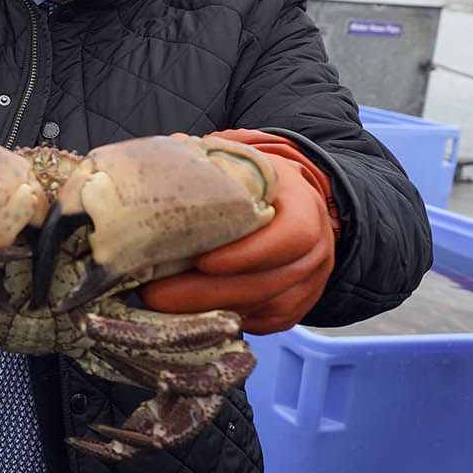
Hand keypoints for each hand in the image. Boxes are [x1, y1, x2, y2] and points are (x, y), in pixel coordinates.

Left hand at [141, 129, 339, 333]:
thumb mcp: (242, 162)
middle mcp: (316, 250)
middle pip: (269, 282)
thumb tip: (168, 149)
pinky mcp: (295, 308)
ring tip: (160, 307)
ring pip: (264, 308)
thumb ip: (210, 161)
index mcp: (305, 206)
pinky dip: (225, 321)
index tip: (201, 260)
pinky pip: (263, 323)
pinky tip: (187, 316)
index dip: (247, 253)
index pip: (289, 236)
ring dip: (210, 312)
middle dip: (210, 293)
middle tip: (156, 295)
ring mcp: (310, 283)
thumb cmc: (252, 182)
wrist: (289, 202)